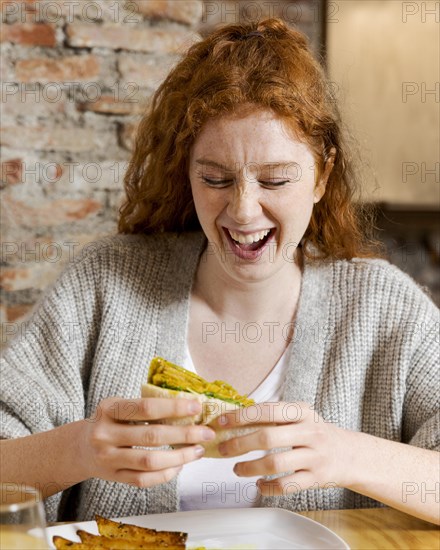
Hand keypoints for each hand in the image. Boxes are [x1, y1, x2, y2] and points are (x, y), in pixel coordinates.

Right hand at [80, 397, 215, 487]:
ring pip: (149, 461)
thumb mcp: (120, 406)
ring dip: (179, 457)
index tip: (196, 408)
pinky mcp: (112, 477)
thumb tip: (188, 408)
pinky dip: (166, 474)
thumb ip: (146, 406)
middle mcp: (104, 434)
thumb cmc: (110, 421)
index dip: (173, 407)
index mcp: (109, 408)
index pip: (146, 407)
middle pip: (151, 436)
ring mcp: (107, 458)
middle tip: (206, 433)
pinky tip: (180, 465)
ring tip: (197, 451)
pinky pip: (144, 480)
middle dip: (184, 435)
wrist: (80, 447)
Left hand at [212, 401, 350, 495]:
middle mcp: (310, 432)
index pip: (267, 410)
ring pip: (276, 464)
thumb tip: (235, 416)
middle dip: (240, 444)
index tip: (222, 422)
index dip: (241, 416)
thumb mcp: (301, 415)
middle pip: (268, 437)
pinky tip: (259, 485)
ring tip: (237, 469)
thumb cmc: (315, 432)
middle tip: (224, 449)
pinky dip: (269, 487)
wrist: (350, 454)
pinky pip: (287, 485)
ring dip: (250, 468)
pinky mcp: (317, 478)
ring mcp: (314, 456)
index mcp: (302, 411)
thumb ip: (274, 414)